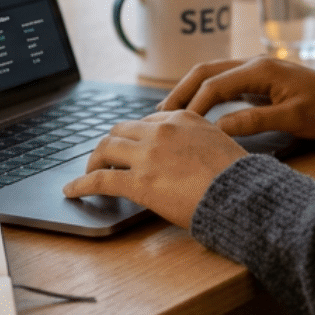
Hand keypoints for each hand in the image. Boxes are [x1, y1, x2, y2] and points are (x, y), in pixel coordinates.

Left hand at [60, 111, 245, 228]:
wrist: (243, 195)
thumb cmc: (238, 178)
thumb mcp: (220, 144)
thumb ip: (198, 141)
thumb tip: (186, 156)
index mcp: (183, 118)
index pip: (146, 121)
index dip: (134, 137)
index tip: (130, 148)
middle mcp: (161, 130)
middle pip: (120, 131)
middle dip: (109, 146)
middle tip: (104, 161)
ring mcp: (148, 154)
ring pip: (104, 149)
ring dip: (92, 161)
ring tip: (87, 174)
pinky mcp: (139, 181)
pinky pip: (100, 179)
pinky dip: (81, 184)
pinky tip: (72, 191)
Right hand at [159, 56, 314, 140]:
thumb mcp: (293, 118)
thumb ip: (255, 121)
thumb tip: (218, 129)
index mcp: (260, 69)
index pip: (214, 84)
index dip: (193, 105)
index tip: (176, 127)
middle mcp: (253, 64)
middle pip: (205, 72)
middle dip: (180, 92)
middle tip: (158, 116)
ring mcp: (255, 71)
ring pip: (212, 75)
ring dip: (189, 91)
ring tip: (168, 114)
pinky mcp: (258, 81)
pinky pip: (223, 83)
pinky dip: (205, 94)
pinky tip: (194, 111)